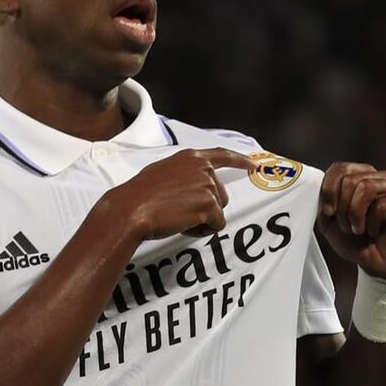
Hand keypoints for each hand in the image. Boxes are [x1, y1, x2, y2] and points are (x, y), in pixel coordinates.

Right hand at [102, 148, 255, 240]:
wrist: (131, 209)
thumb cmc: (140, 195)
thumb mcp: (162, 172)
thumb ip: (183, 174)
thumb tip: (189, 185)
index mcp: (191, 158)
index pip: (223, 155)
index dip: (240, 160)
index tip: (254, 165)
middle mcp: (203, 168)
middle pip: (220, 195)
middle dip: (205, 208)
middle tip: (178, 212)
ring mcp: (208, 186)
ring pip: (217, 212)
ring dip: (201, 220)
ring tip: (177, 217)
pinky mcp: (209, 205)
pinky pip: (215, 225)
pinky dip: (201, 231)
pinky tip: (182, 225)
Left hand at [318, 162, 385, 280]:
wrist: (377, 264)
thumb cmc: (354, 241)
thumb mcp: (329, 222)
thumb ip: (324, 201)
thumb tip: (325, 187)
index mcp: (361, 176)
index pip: (340, 168)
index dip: (328, 191)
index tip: (328, 213)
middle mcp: (380, 177)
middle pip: (350, 179)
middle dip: (342, 208)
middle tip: (347, 227)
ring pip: (366, 186)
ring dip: (355, 214)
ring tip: (358, 229)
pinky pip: (382, 205)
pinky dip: (372, 223)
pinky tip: (375, 231)